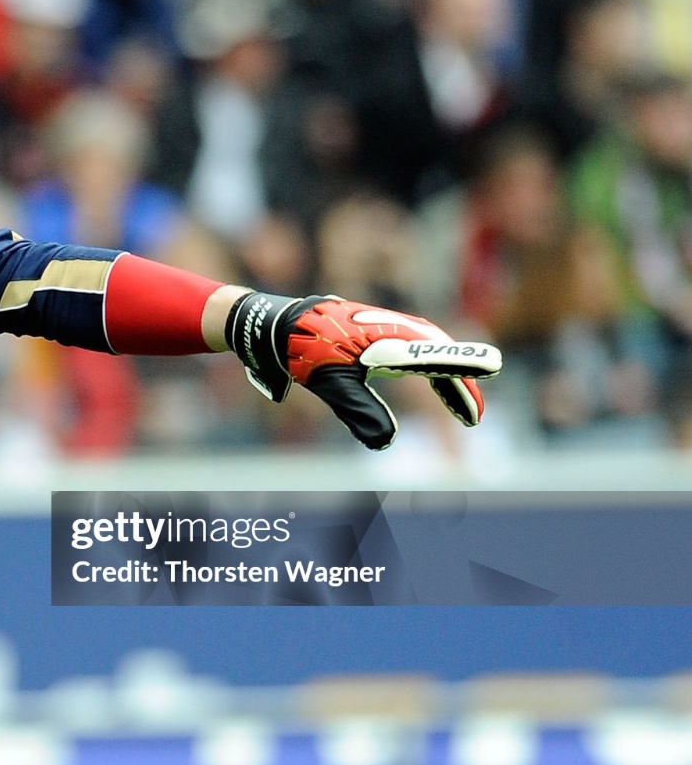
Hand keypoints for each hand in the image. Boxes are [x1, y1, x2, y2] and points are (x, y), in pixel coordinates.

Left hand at [225, 292, 501, 449]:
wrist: (271, 323)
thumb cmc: (300, 350)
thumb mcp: (330, 384)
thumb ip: (360, 412)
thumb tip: (387, 442)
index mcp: (384, 338)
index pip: (433, 353)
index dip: (463, 364)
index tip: (493, 367)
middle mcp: (389, 326)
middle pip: (437, 350)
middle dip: (460, 381)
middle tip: (474, 416)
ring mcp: (381, 324)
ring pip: (426, 346)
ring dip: (446, 373)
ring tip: (460, 405)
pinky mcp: (372, 328)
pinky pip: (411, 344)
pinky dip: (427, 362)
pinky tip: (429, 377)